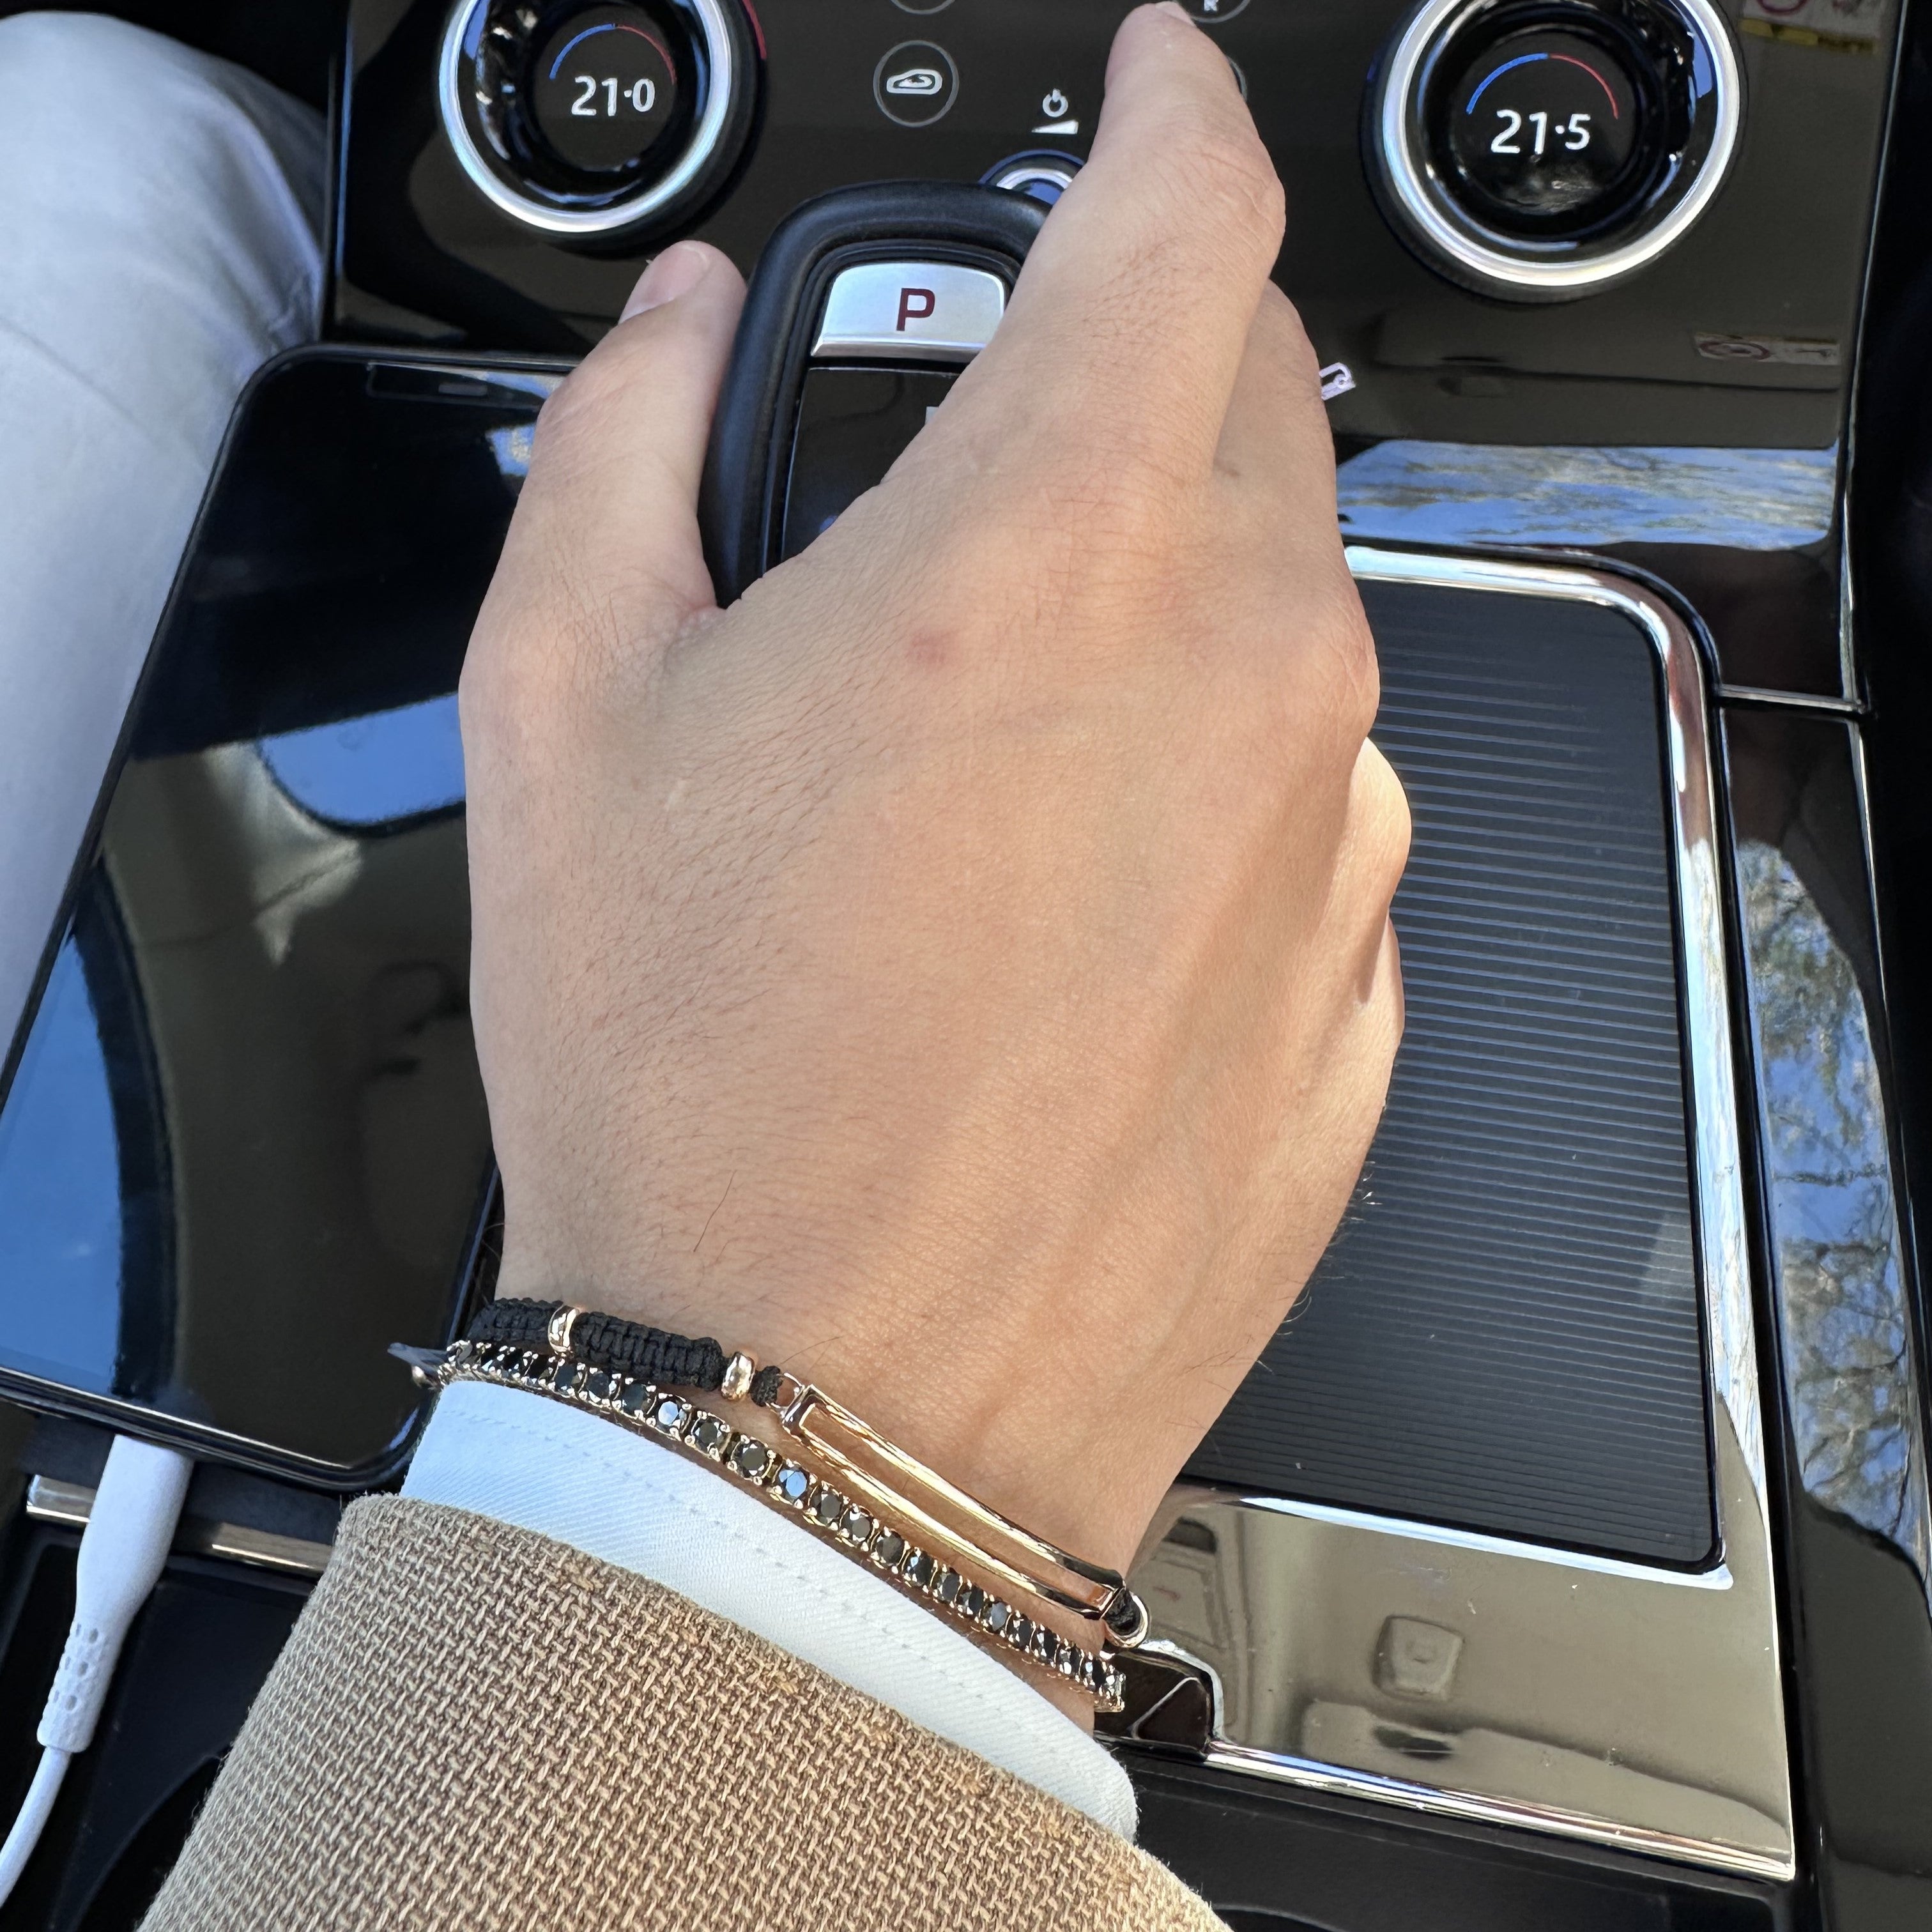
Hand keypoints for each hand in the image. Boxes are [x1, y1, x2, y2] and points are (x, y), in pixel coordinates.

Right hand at [461, 4, 1407, 1629]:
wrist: (824, 1408)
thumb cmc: (698, 1091)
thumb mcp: (560, 716)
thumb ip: (626, 448)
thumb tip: (675, 334)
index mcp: (1053, 560)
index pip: (1185, 215)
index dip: (1168, 110)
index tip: (1154, 89)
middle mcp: (1251, 680)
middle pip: (1253, 404)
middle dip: (1139, 372)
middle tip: (985, 468)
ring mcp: (1339, 847)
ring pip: (1287, 620)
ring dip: (1159, 616)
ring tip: (983, 762)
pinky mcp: (1359, 988)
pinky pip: (1309, 809)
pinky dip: (1207, 790)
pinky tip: (1062, 907)